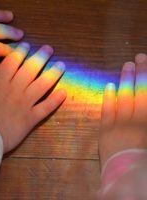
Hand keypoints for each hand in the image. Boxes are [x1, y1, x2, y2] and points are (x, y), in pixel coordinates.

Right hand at [0, 43, 66, 152]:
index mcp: (1, 81)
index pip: (13, 61)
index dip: (21, 51)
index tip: (27, 45)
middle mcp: (16, 89)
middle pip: (31, 69)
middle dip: (41, 56)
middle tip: (49, 49)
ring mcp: (26, 103)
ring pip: (43, 85)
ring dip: (53, 74)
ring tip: (61, 65)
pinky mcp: (31, 117)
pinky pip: (46, 107)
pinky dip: (56, 100)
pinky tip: (64, 92)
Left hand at [99, 53, 146, 167]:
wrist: (128, 178)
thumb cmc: (145, 162)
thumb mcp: (145, 135)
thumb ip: (143, 117)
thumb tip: (143, 102)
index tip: (146, 62)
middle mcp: (137, 117)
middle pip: (139, 91)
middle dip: (140, 73)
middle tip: (137, 58)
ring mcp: (120, 122)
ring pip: (124, 97)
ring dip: (125, 80)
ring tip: (126, 66)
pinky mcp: (105, 129)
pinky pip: (107, 110)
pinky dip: (108, 98)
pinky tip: (108, 86)